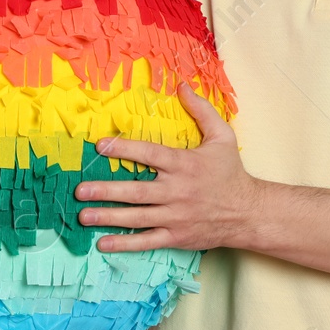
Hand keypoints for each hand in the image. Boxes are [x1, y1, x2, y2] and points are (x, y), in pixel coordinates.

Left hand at [74, 84, 266, 252]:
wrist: (248, 212)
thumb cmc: (231, 172)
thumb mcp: (222, 136)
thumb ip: (201, 110)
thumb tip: (182, 86)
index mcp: (184, 164)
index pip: (150, 154)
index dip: (124, 149)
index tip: (99, 146)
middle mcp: (177, 191)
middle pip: (136, 191)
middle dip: (106, 191)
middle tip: (80, 190)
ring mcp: (176, 217)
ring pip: (137, 217)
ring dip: (108, 217)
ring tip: (83, 215)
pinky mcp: (177, 237)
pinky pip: (146, 241)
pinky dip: (125, 244)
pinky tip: (103, 244)